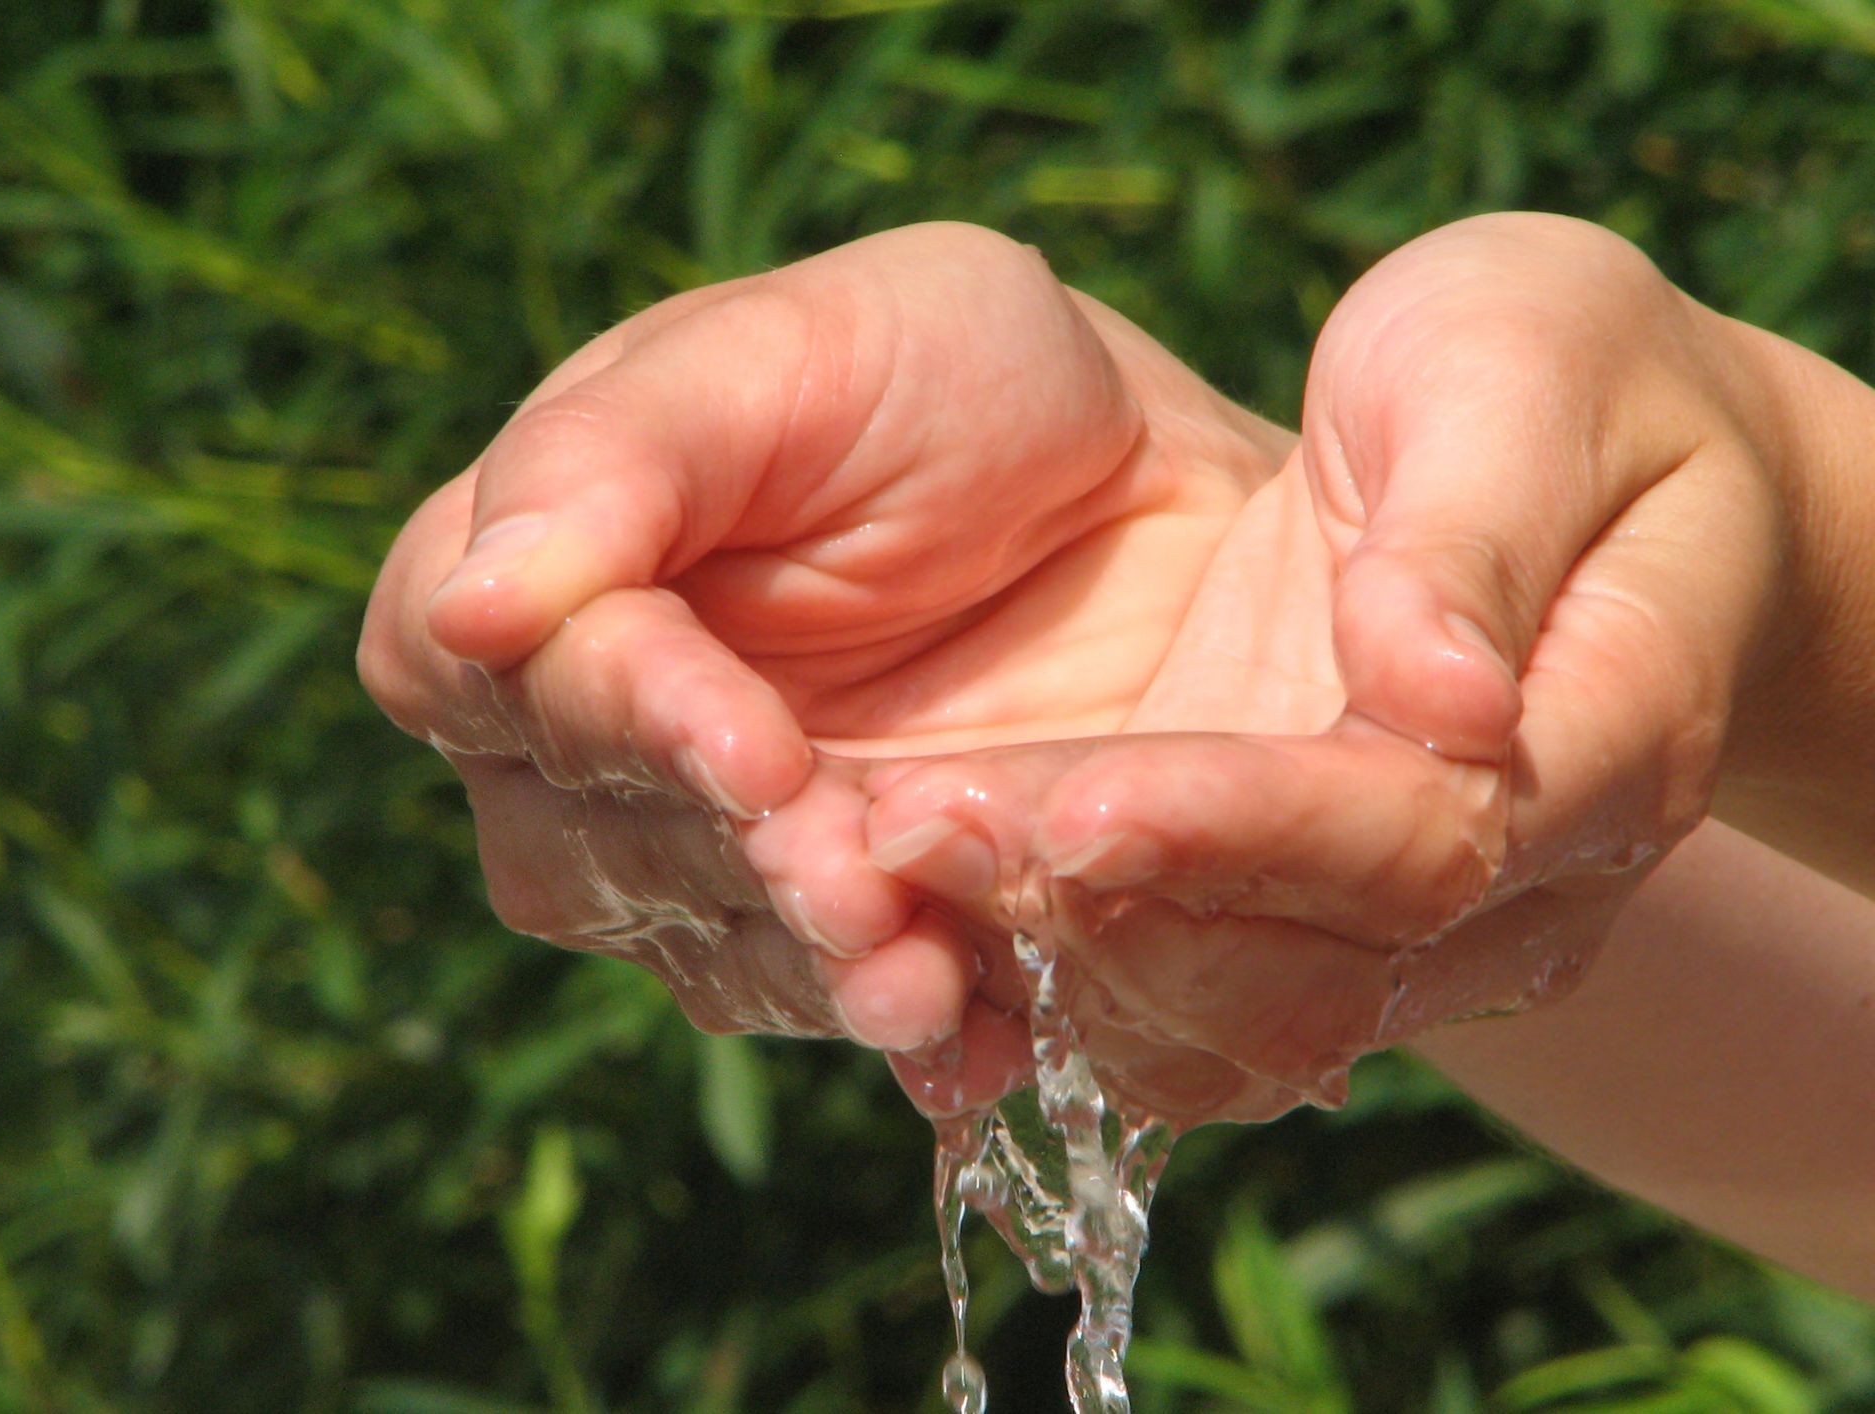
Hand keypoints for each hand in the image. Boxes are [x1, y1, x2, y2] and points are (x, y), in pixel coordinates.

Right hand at [358, 222, 1297, 1082]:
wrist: (1151, 493)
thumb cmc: (957, 379)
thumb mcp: (797, 350)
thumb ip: (618, 453)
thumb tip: (468, 608)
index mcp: (547, 565)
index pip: (472, 670)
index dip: (603, 716)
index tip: (750, 744)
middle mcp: (594, 730)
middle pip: (575, 836)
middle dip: (718, 856)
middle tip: (848, 876)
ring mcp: (713, 846)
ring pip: (704, 938)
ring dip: (805, 962)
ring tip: (917, 976)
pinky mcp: (840, 927)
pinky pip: (835, 1000)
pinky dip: (903, 1020)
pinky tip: (977, 1031)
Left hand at [869, 214, 1803, 1125]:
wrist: (1593, 464)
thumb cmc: (1567, 384)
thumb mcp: (1523, 380)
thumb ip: (1476, 535)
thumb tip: (1442, 703)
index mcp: (1601, 737)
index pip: (1416, 841)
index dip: (1242, 834)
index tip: (1072, 802)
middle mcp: (1509, 881)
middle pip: (1301, 972)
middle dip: (1099, 910)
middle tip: (908, 825)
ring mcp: (1394, 916)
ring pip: (1218, 1019)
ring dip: (1046, 957)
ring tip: (881, 851)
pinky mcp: (1287, 900)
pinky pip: (1169, 996)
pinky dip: (1044, 970)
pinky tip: (920, 887)